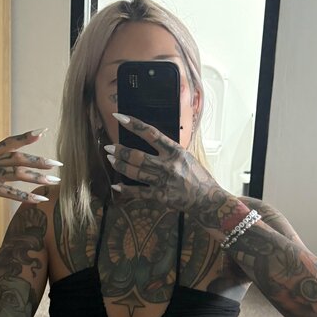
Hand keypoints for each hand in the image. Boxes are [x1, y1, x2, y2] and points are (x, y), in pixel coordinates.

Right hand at [0, 129, 61, 215]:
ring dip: (38, 178)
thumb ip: (1, 163)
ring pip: (17, 174)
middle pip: (18, 158)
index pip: (10, 142)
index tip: (43, 132)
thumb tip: (23, 161)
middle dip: (39, 161)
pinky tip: (40, 199)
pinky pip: (11, 193)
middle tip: (57, 164)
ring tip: (55, 181)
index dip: (26, 137)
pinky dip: (27, 196)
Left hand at [104, 114, 235, 229]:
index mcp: (175, 151)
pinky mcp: (161, 196)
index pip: (150, 133)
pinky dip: (126, 190)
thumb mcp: (187, 157)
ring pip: (135, 172)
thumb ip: (170, 150)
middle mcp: (168, 165)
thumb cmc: (198, 176)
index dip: (133, 124)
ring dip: (121, 165)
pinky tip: (116, 185)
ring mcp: (163, 181)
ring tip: (111, 159)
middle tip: (108, 147)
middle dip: (120, 151)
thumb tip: (153, 140)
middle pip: (137, 155)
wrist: (208, 199)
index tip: (119, 117)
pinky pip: (139, 192)